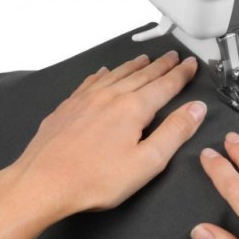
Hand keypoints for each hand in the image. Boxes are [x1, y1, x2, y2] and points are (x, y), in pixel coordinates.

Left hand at [10, 51, 205, 220]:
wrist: (43, 182)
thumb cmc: (93, 179)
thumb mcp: (147, 162)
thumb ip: (174, 132)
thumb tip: (196, 109)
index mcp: (132, 109)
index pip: (165, 85)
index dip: (181, 74)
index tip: (190, 65)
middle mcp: (109, 97)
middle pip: (142, 75)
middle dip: (161, 66)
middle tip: (173, 57)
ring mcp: (85, 100)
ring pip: (116, 74)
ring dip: (134, 66)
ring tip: (145, 59)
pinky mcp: (68, 108)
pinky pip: (90, 82)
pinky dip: (103, 74)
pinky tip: (104, 73)